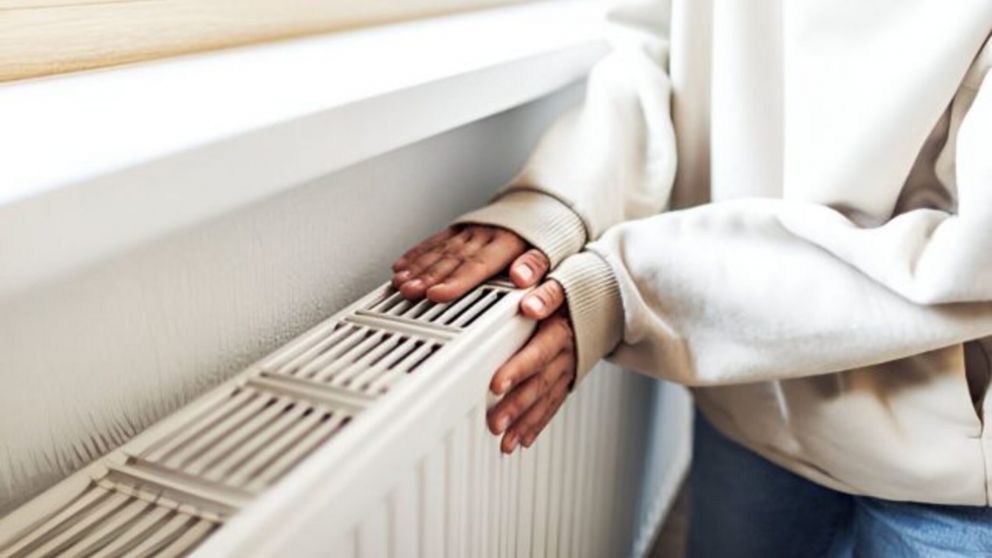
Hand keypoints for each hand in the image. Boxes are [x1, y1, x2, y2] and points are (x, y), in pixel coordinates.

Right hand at [392, 225, 548, 301]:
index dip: (456, 281)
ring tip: (401, 282)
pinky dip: (416, 254)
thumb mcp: (551, 250)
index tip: (437, 294)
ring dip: (418, 267)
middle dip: (428, 276)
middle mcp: (483, 235)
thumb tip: (522, 277)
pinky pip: (434, 241)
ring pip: (439, 250)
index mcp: (506, 242)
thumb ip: (536, 264)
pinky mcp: (459, 229)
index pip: (477, 265)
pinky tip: (402, 265)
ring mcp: (469, 231)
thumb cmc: (544, 235)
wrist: (539, 203)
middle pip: (452, 259)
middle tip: (410, 291)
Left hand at [487, 280, 573, 452]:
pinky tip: (522, 440)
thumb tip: (527, 291)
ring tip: (504, 441)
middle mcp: (568, 350)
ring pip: (545, 398)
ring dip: (524, 421)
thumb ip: (543, 283)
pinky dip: (538, 423)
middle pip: (540, 381)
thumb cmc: (576, 285)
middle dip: (516, 404)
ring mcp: (569, 366)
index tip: (495, 384)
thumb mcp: (561, 276)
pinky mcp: (569, 377)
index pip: (539, 350)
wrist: (610, 297)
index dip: (518, 368)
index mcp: (562, 325)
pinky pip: (554, 403)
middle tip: (494, 422)